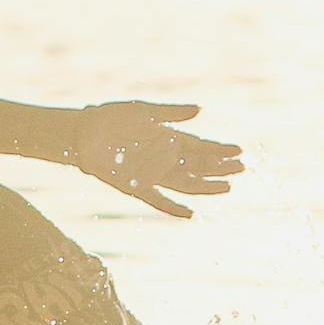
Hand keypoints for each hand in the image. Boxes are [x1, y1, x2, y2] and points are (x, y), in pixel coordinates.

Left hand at [71, 100, 241, 218]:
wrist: (82, 133)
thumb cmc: (111, 118)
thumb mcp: (143, 111)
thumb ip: (171, 113)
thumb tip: (200, 110)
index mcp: (168, 139)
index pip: (200, 147)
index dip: (220, 150)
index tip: (240, 151)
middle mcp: (163, 159)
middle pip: (198, 166)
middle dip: (220, 168)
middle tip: (242, 168)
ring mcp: (151, 175)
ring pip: (185, 184)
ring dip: (206, 186)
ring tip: (226, 188)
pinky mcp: (136, 187)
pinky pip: (158, 201)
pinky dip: (172, 208)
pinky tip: (189, 214)